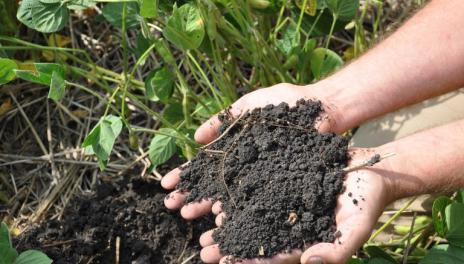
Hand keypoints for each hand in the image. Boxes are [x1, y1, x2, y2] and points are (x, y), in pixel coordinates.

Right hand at [161, 83, 344, 219]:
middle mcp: (246, 166)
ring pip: (230, 195)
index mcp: (237, 149)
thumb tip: (195, 138)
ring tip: (188, 216)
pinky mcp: (280, 185)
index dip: (187, 175)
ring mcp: (262, 178)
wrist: (321, 108)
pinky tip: (221, 219)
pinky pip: (256, 200)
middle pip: (213, 184)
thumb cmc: (286, 103)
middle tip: (172, 207)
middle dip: (191, 195)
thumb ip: (223, 119)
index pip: (206, 165)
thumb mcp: (249, 105)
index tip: (167, 185)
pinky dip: (238, 209)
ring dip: (208, 207)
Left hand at [198, 149, 394, 263]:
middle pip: (255, 239)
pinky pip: (255, 186)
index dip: (251, 262)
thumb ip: (337, 249)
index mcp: (303, 242)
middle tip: (204, 251)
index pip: (273, 257)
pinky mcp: (280, 179)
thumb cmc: (367, 201)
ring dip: (227, 221)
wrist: (369, 168)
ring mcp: (282, 202)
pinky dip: (236, 191)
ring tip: (203, 227)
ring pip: (249, 215)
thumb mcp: (356, 226)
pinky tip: (218, 191)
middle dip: (230, 246)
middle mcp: (288, 224)